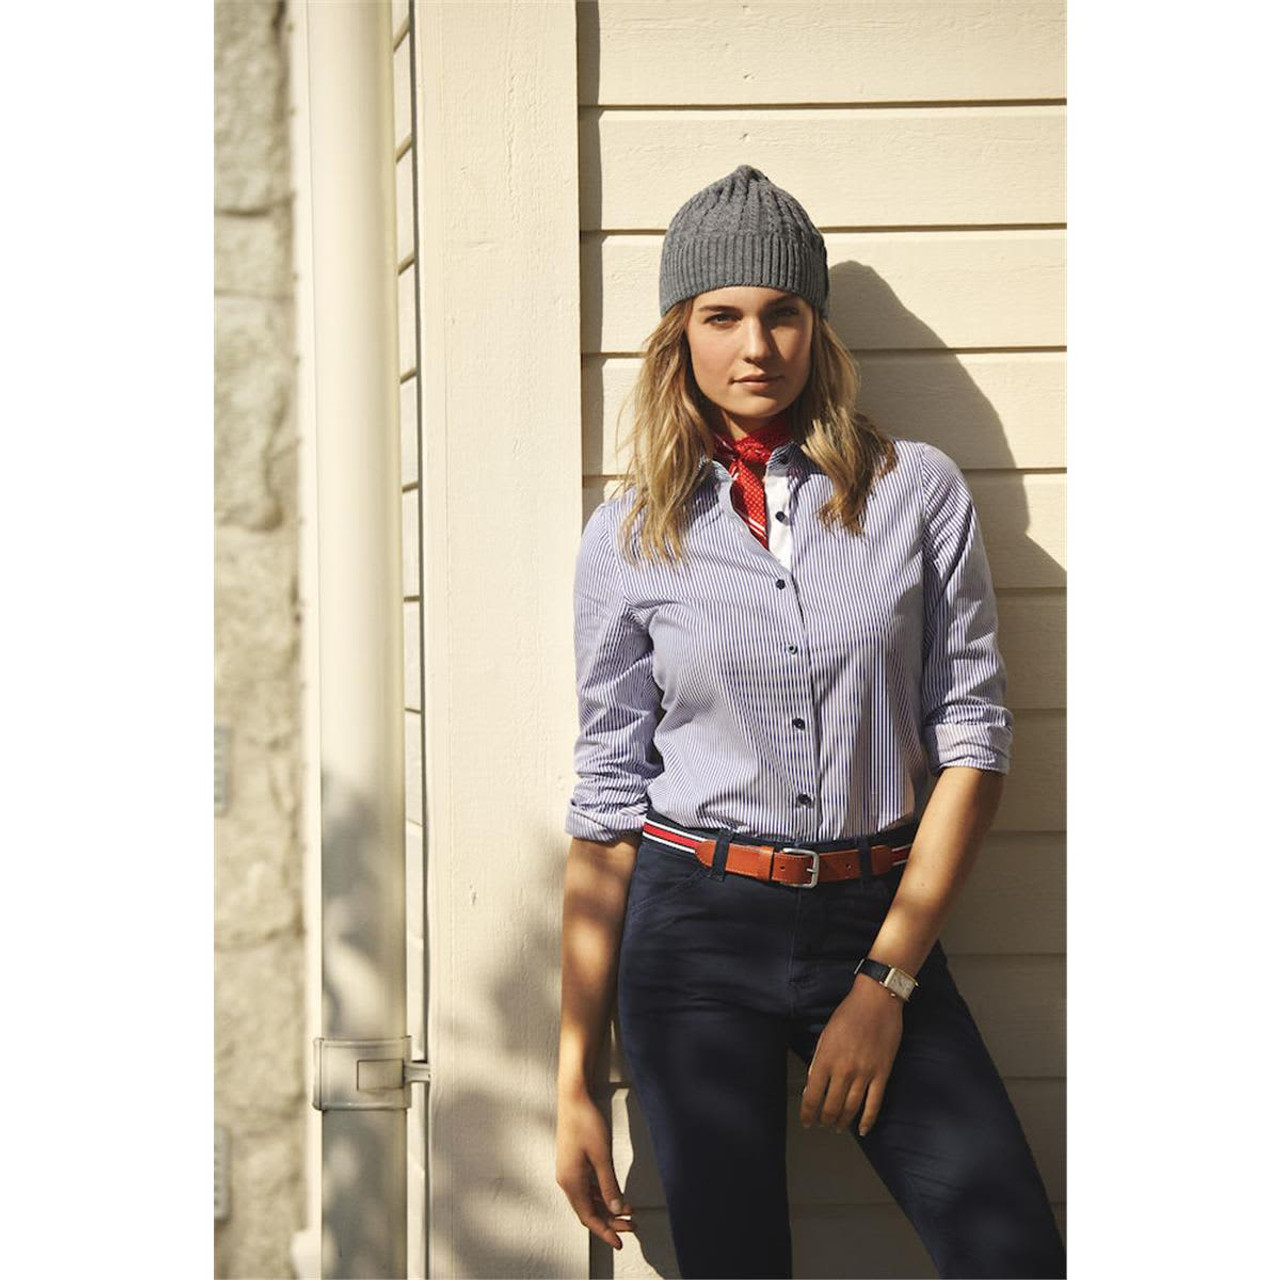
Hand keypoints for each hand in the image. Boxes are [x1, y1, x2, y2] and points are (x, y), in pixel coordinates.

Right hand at [555, 1085, 634, 1250]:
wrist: (574, 1097)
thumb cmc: (586, 1122)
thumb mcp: (602, 1156)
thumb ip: (609, 1185)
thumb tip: (617, 1210)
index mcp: (571, 1182)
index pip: (588, 1217)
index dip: (605, 1232)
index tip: (620, 1242)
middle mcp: (567, 1180)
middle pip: (589, 1210)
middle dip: (610, 1220)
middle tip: (632, 1225)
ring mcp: (568, 1171)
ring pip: (588, 1200)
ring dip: (607, 1207)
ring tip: (628, 1212)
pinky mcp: (572, 1163)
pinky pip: (586, 1187)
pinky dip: (601, 1195)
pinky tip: (615, 1194)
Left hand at [800, 975, 903, 1136]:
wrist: (877, 1001)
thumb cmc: (848, 1013)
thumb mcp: (825, 1034)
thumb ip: (819, 1061)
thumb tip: (812, 1084)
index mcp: (826, 1059)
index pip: (812, 1096)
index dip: (807, 1113)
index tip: (806, 1121)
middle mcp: (844, 1070)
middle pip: (831, 1106)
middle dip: (824, 1119)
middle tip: (822, 1124)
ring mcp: (865, 1074)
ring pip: (851, 1108)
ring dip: (842, 1121)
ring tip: (837, 1127)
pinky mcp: (882, 1074)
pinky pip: (874, 1104)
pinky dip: (868, 1120)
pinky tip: (862, 1130)